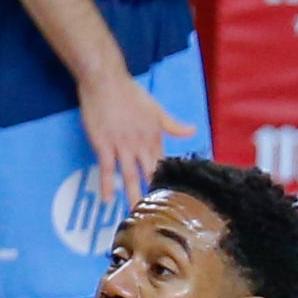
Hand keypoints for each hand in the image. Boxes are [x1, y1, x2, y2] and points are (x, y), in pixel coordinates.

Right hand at [77, 64, 192, 206]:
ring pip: (129, 175)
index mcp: (154, 135)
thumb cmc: (129, 92)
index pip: (163, 163)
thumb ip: (173, 124)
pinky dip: (107, 185)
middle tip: (156, 216)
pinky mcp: (104, 144)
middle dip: (153, 194)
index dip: (166, 181)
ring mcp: (122, 145)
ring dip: (132, 195)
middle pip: (148, 173)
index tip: (170, 198)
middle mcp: (140, 143)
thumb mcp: (156, 108)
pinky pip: (106, 169)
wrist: (106, 81)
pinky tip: (107, 200)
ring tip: (135, 213)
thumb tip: (193, 130)